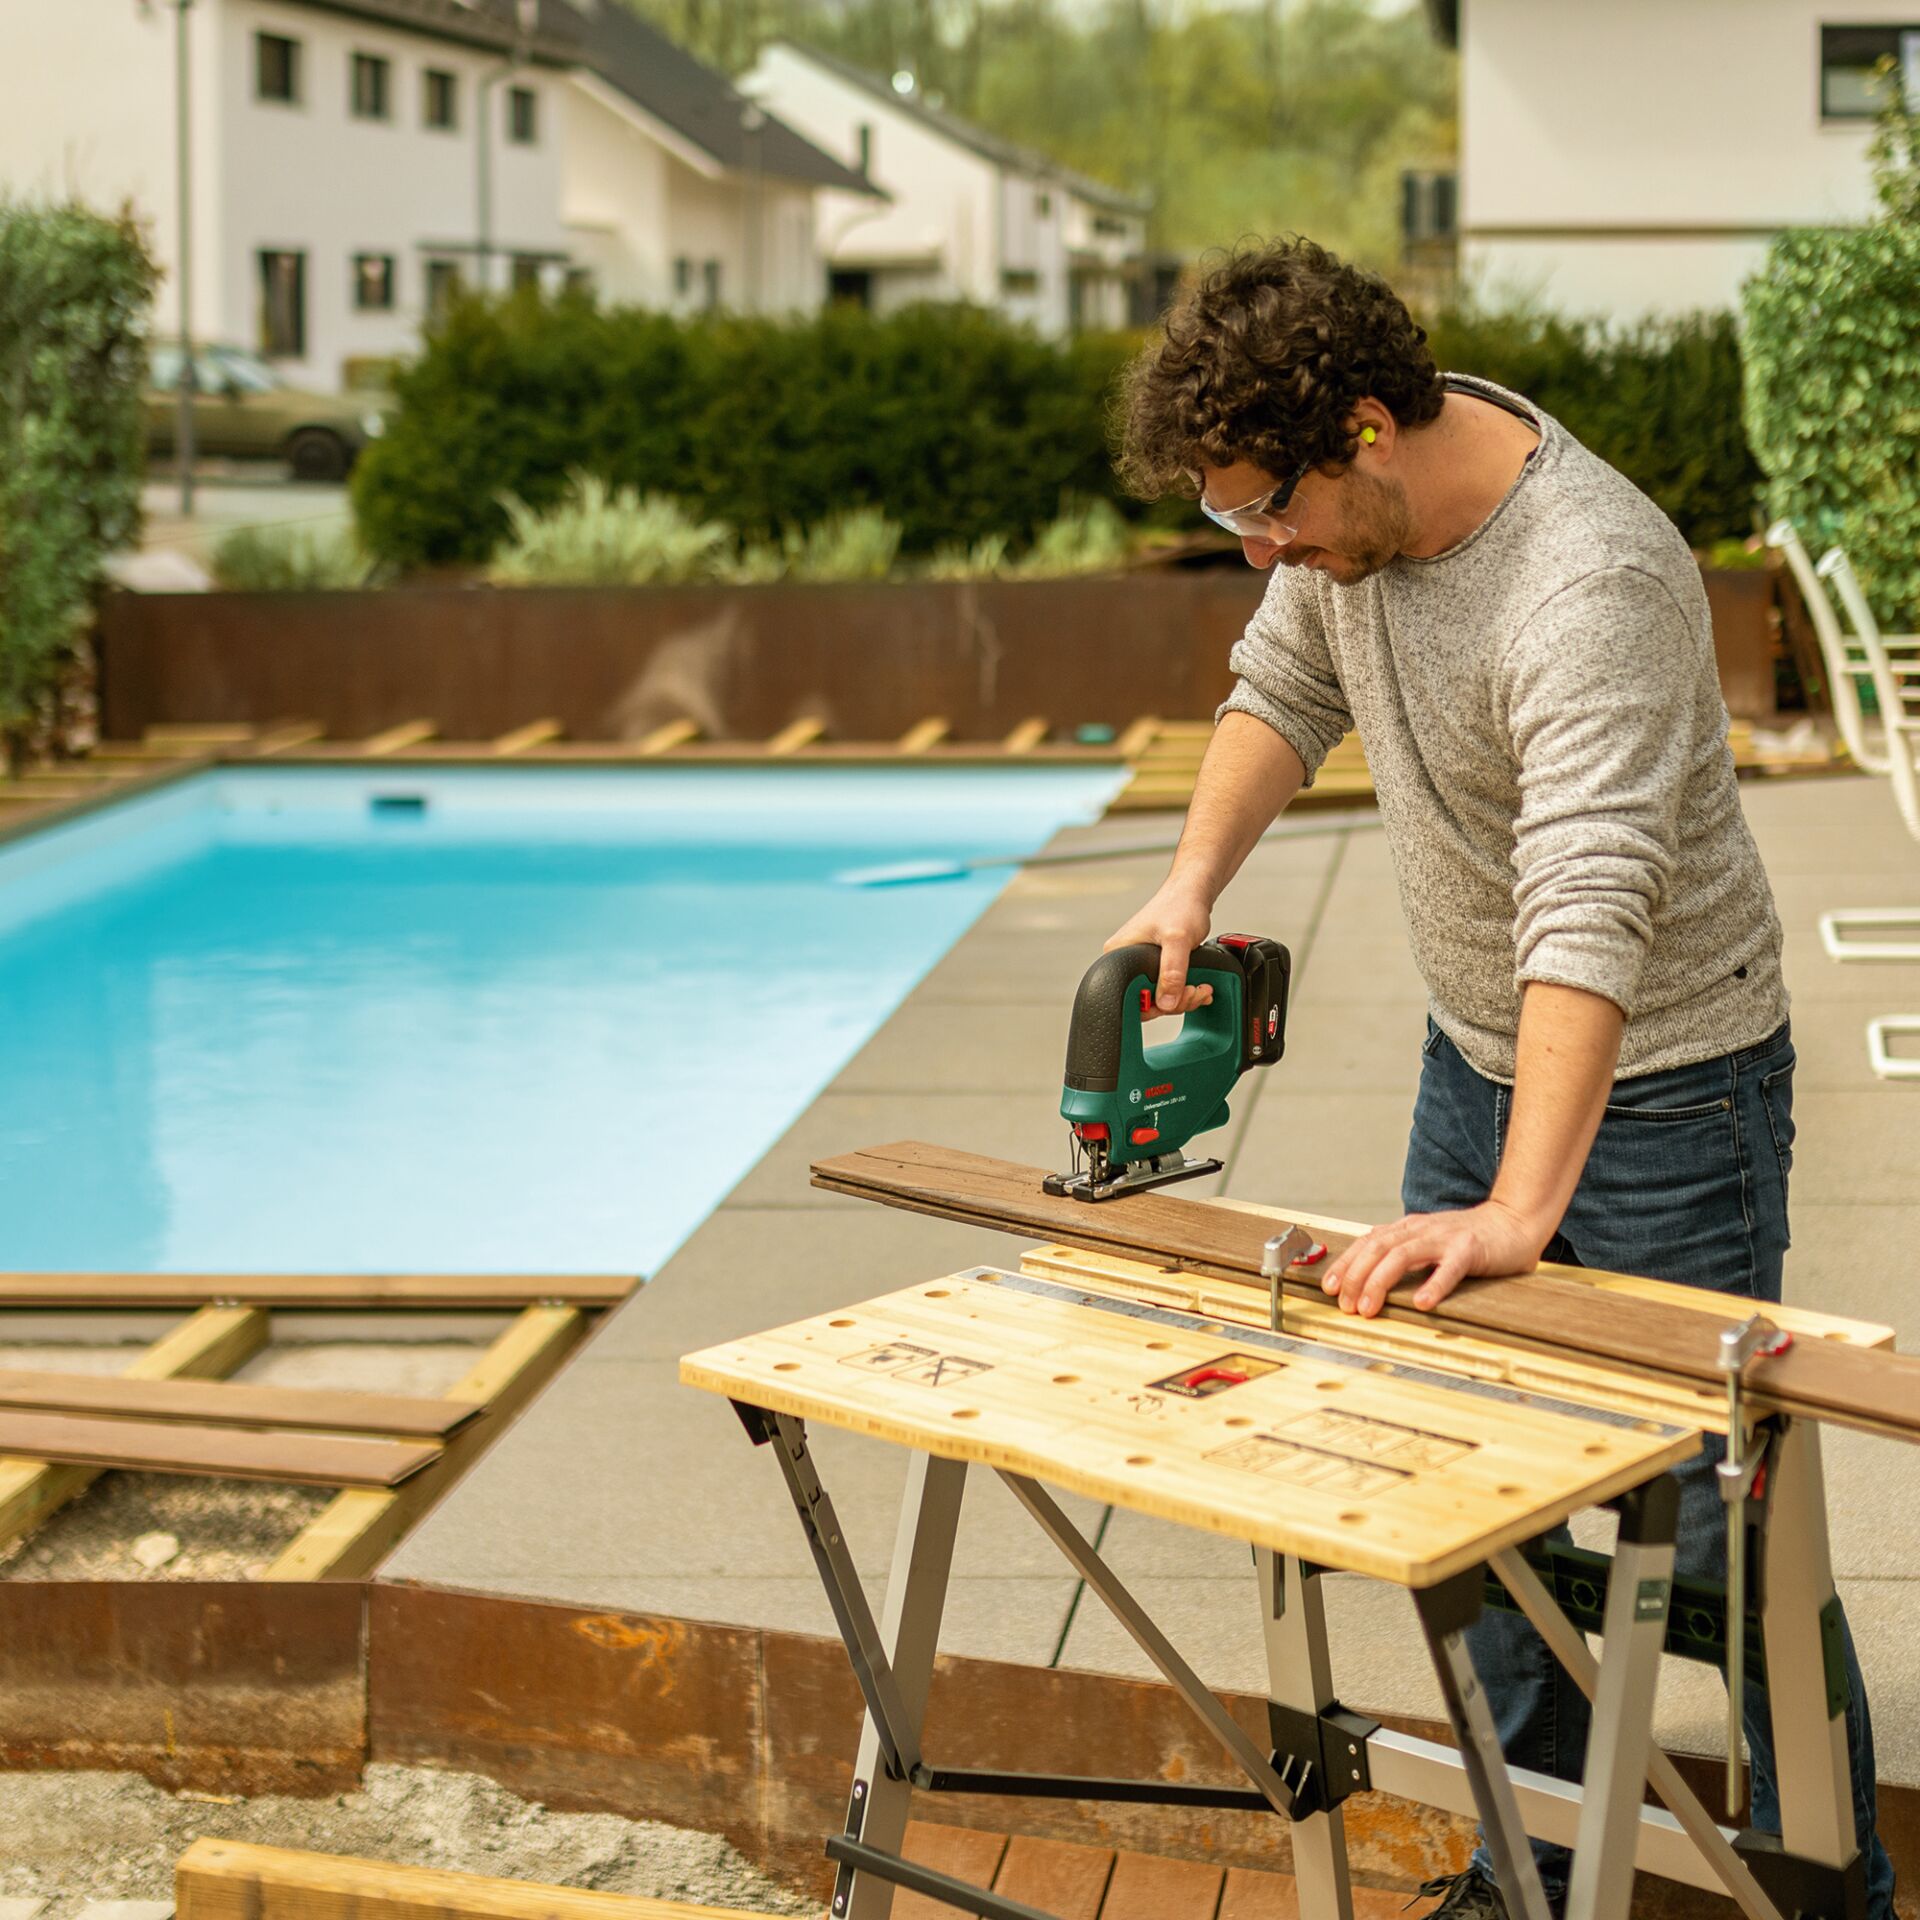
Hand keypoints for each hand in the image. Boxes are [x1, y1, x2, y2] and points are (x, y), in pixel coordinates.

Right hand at [1105, 879, 1215, 1016]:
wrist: (1192, 893)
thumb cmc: (1180, 906)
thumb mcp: (1178, 939)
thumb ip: (1172, 972)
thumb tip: (1167, 1003)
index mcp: (1119, 954)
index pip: (1129, 996)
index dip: (1154, 1004)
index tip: (1177, 997)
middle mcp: (1126, 960)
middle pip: (1146, 1000)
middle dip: (1175, 1001)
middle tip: (1195, 991)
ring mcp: (1141, 964)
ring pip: (1160, 996)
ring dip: (1184, 997)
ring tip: (1201, 988)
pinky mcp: (1156, 965)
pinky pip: (1167, 987)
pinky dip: (1185, 991)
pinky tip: (1198, 986)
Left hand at [1319, 1199, 1545, 1317]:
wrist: (1513, 1221)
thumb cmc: (1469, 1239)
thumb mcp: (1428, 1242)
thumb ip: (1403, 1254)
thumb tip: (1369, 1279)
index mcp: (1408, 1229)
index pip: (1367, 1244)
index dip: (1345, 1265)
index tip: (1329, 1288)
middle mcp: (1420, 1230)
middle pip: (1377, 1249)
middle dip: (1355, 1277)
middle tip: (1346, 1305)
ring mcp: (1444, 1238)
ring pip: (1402, 1256)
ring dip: (1381, 1283)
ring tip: (1369, 1307)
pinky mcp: (1470, 1249)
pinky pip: (1448, 1268)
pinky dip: (1433, 1285)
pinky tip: (1423, 1303)